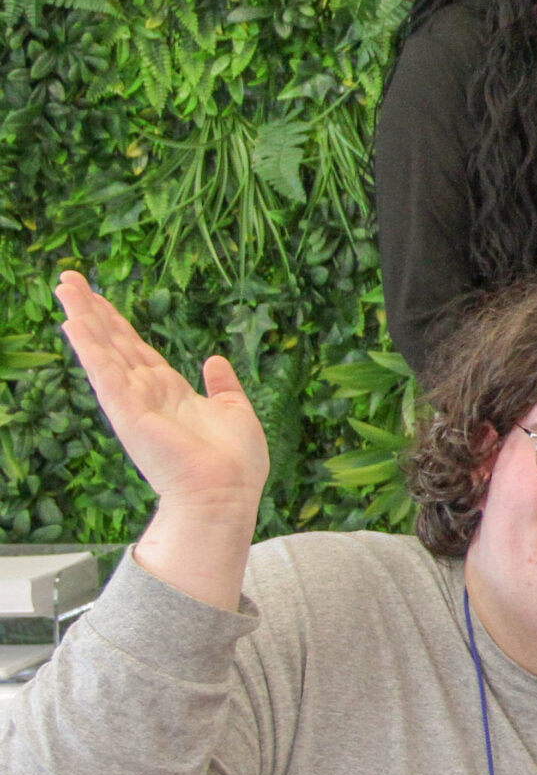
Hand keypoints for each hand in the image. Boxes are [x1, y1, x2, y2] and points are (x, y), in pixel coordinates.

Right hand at [55, 271, 267, 516]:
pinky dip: (90, 347)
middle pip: (113, 341)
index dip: (117, 321)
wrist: (227, 496)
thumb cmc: (235, 465)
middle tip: (68, 278)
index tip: (99, 296)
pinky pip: (106, 373)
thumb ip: (223, 386)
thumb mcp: (235, 412)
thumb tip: (214, 359)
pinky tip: (73, 323)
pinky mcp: (129, 412)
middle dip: (91, 309)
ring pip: (104, 350)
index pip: (136, 348)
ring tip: (63, 287)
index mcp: (170, 392)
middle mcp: (145, 394)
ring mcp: (133, 402)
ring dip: (83, 317)